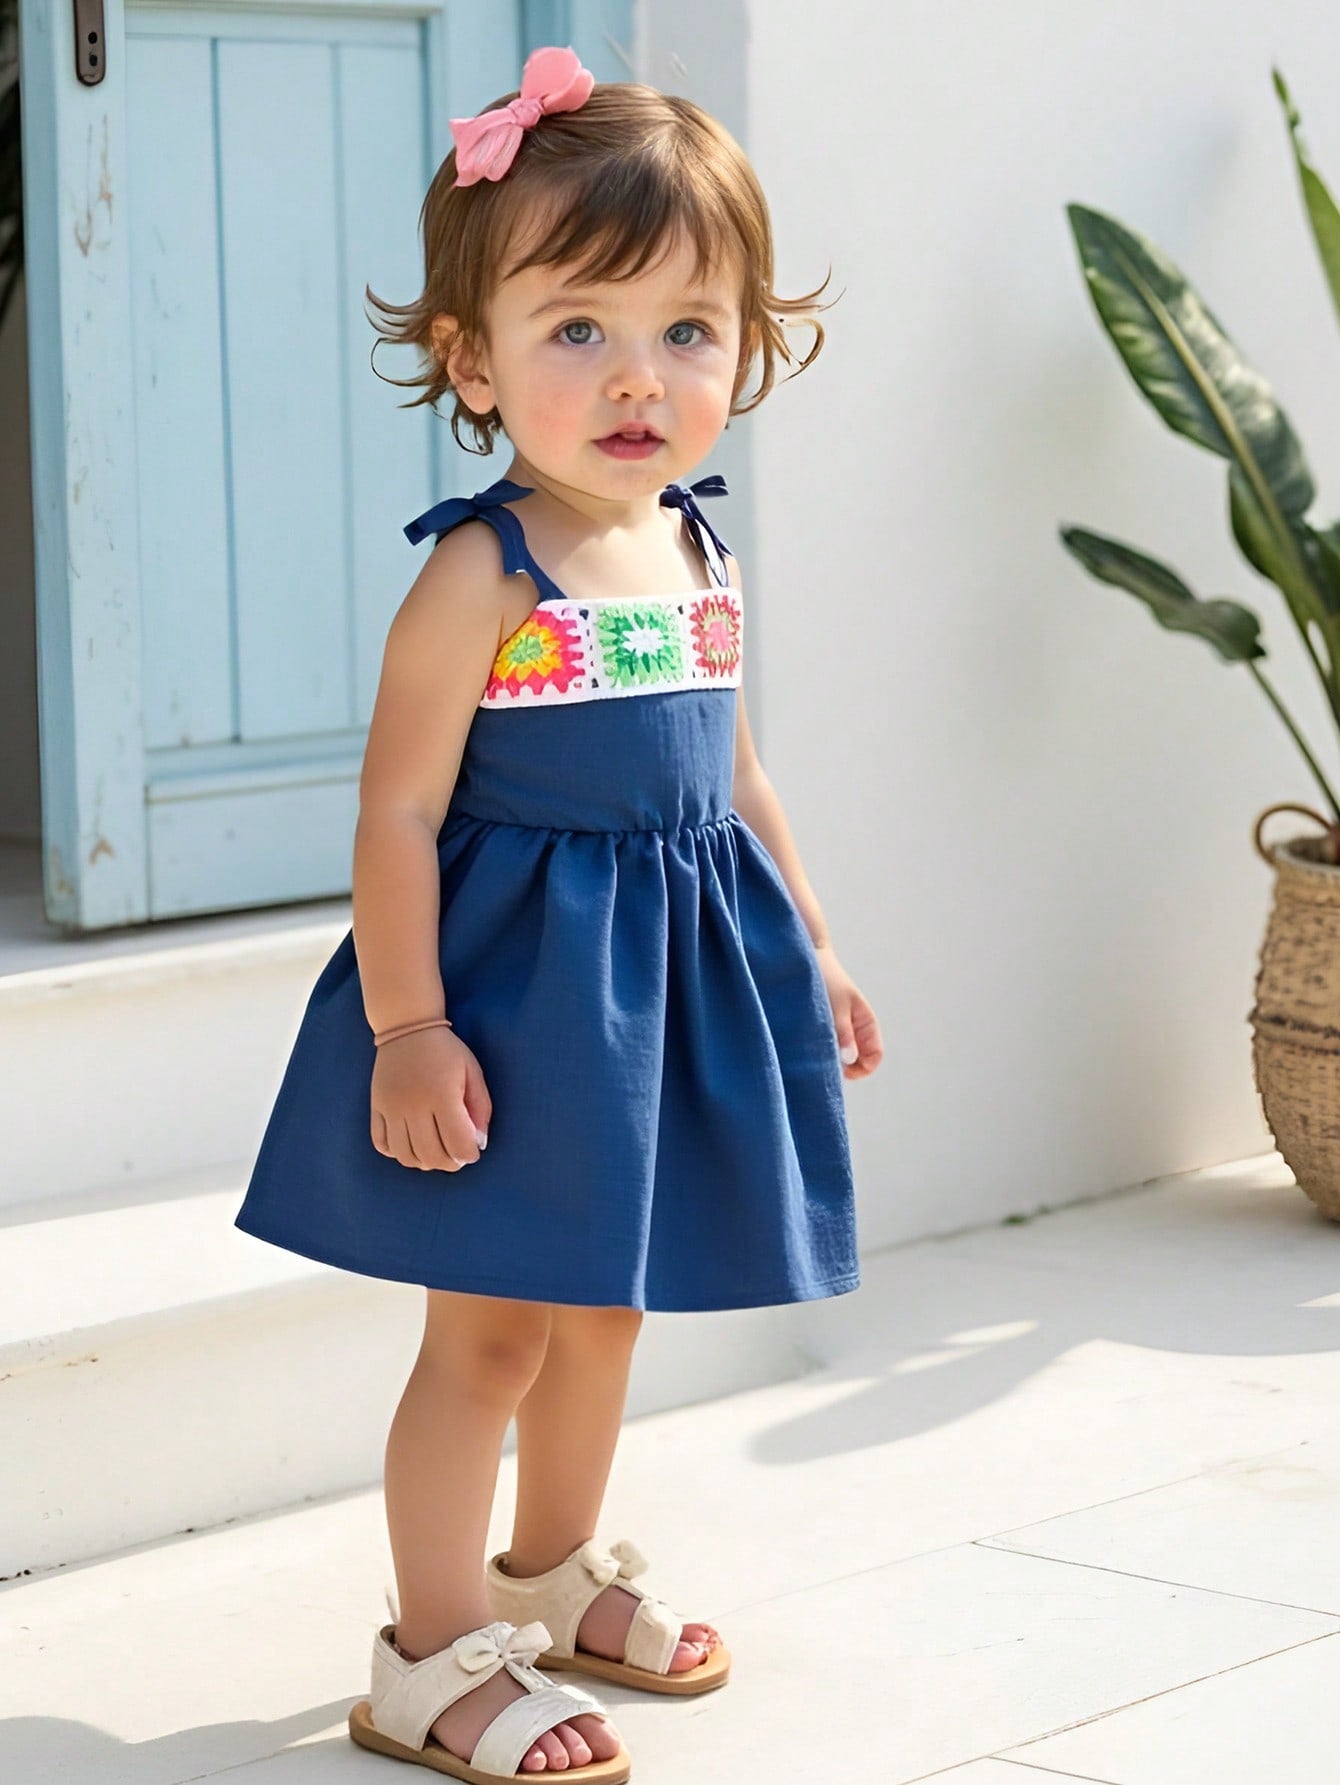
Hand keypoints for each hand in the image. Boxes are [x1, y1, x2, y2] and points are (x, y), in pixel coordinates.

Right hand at [370, 1025, 493, 1170]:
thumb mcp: (473, 1072)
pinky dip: (397, 1153)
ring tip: (436, 1152)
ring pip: (406, 1156)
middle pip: (431, 1156)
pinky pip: (382, 1144)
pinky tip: (411, 1144)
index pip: (457, 1144)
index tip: (472, 1150)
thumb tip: (479, 1143)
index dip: (469, 1155)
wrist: (407, 1028)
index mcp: (442, 1095)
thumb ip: (481, 1108)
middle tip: (457, 1155)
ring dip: (425, 1162)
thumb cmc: (446, 1051)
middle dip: (450, 1163)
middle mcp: (414, 1105)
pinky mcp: (376, 1108)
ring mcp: (391, 1108)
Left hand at [813, 943, 882, 1079]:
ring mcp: (840, 1031)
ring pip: (840, 1057)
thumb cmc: (825, 979)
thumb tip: (850, 1060)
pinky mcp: (823, 1029)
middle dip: (842, 1066)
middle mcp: (856, 1031)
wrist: (806, 959)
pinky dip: (818, 1051)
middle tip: (821, 1059)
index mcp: (866, 1024)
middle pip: (857, 1062)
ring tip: (811, 1049)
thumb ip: (843, 1032)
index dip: (861, 1069)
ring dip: (828, 1058)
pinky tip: (805, 1045)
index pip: (874, 1058)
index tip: (840, 1068)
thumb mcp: (835, 1006)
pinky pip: (826, 1048)